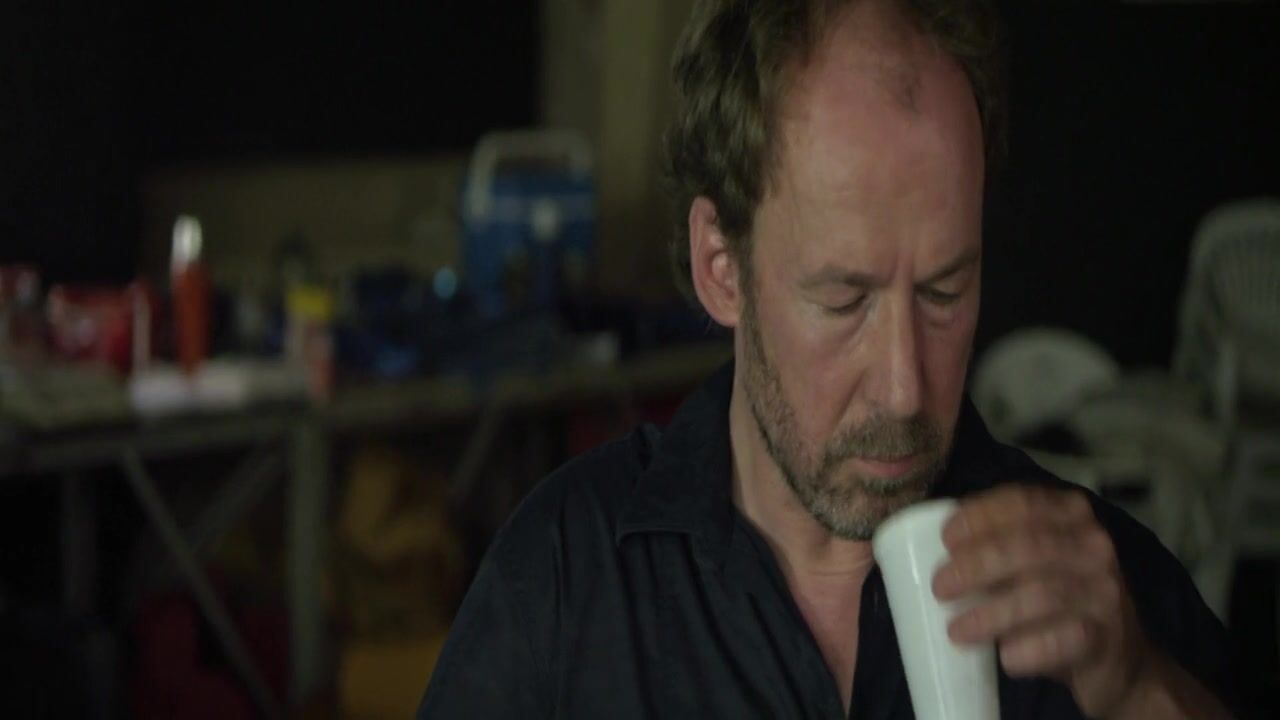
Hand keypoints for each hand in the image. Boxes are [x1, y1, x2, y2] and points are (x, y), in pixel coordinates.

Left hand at [932, 485, 1150, 718]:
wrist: (1119, 661)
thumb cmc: (1057, 603)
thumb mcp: (1034, 562)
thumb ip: (997, 544)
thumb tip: (923, 544)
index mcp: (1071, 516)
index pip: (1023, 502)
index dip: (980, 516)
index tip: (945, 538)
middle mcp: (1094, 546)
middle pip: (1028, 546)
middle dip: (976, 565)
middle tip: (939, 587)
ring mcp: (1105, 592)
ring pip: (1042, 594)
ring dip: (991, 613)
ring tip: (957, 630)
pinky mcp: (1107, 637)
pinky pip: (1064, 639)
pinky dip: (1029, 649)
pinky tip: (1006, 658)